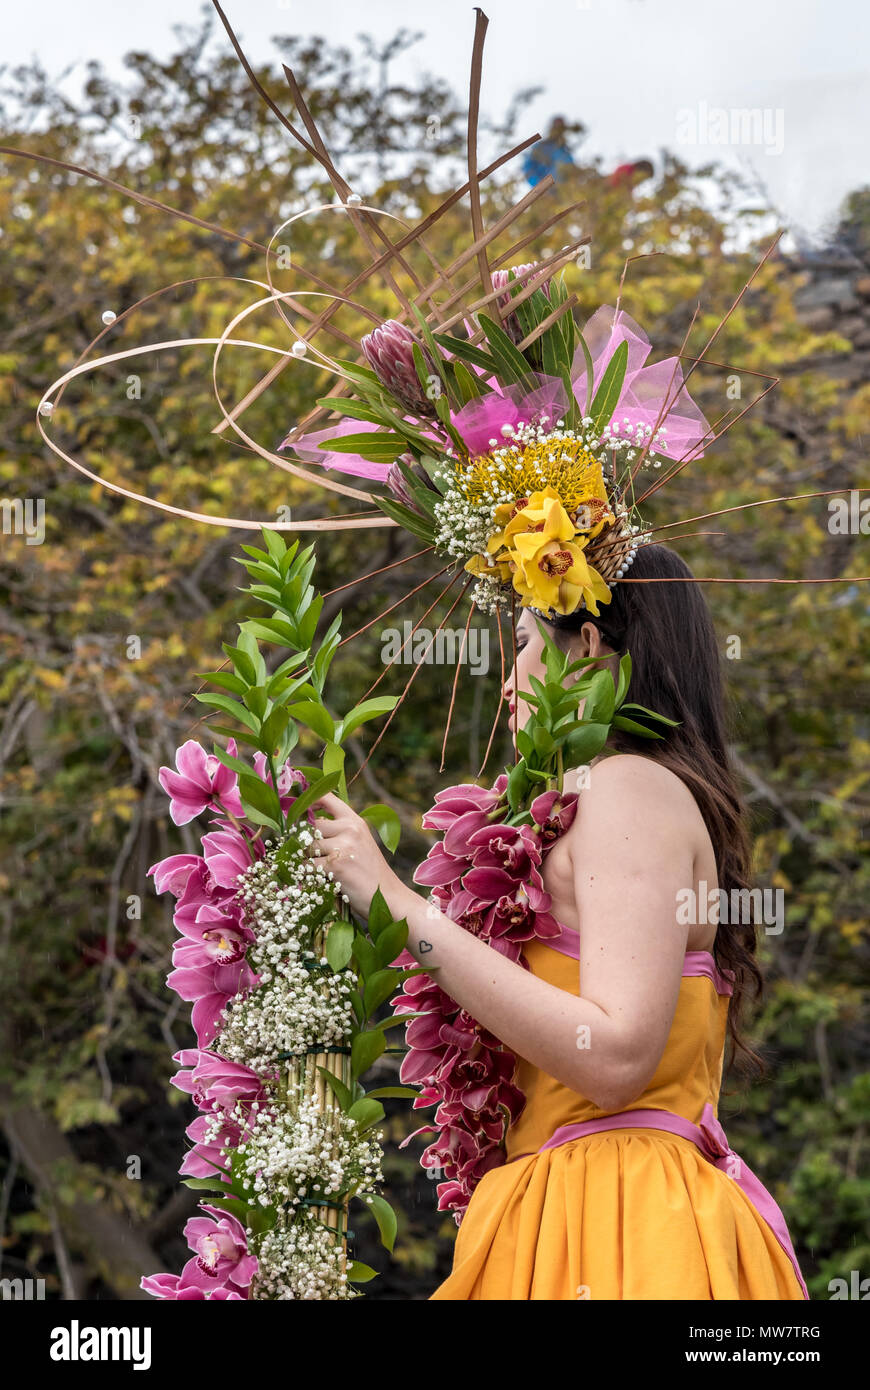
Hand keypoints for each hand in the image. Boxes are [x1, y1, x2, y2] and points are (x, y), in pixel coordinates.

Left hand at [307, 790, 402, 920]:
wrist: (389, 897)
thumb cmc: (370, 872)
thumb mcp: (360, 843)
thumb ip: (339, 832)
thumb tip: (306, 827)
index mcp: (355, 821)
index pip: (327, 798)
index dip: (308, 801)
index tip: (300, 811)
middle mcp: (350, 829)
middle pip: (311, 826)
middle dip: (305, 841)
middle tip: (311, 855)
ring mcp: (343, 847)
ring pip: (307, 847)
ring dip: (305, 859)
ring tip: (317, 870)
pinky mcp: (336, 866)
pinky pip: (308, 866)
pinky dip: (307, 875)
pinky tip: (317, 880)